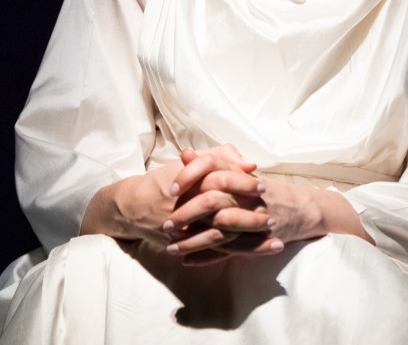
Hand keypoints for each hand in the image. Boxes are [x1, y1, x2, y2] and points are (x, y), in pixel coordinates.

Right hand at [80, 144, 262, 245]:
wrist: (132, 207)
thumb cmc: (165, 181)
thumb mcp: (189, 163)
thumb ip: (219, 156)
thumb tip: (248, 163)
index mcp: (190, 181)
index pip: (221, 179)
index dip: (244, 183)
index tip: (262, 185)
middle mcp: (188, 204)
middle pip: (225, 210)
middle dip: (251, 215)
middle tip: (273, 216)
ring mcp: (186, 227)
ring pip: (223, 234)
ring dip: (251, 239)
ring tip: (275, 239)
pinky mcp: (185, 243)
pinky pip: (214, 251)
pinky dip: (236, 252)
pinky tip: (256, 253)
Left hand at [166, 160, 373, 265]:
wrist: (303, 208)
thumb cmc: (265, 189)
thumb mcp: (240, 171)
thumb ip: (213, 162)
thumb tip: (184, 153)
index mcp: (240, 175)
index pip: (210, 169)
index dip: (188, 178)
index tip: (170, 190)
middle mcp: (245, 195)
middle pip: (210, 202)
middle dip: (184, 215)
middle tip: (164, 224)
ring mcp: (250, 219)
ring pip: (216, 231)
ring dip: (191, 240)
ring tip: (170, 247)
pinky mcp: (253, 240)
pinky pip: (226, 250)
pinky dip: (206, 256)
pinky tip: (187, 260)